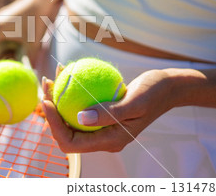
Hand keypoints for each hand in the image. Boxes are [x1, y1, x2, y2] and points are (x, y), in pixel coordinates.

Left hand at [42, 67, 174, 152]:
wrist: (168, 88)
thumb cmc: (154, 92)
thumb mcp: (134, 101)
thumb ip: (109, 113)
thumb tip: (79, 119)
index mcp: (109, 141)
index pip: (70, 142)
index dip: (53, 125)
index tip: (47, 101)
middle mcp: (102, 137)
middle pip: (65, 131)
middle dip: (51, 110)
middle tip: (46, 84)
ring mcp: (101, 127)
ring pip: (70, 118)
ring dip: (58, 99)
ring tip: (52, 77)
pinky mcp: (102, 114)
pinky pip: (79, 106)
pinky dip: (71, 92)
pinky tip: (66, 72)